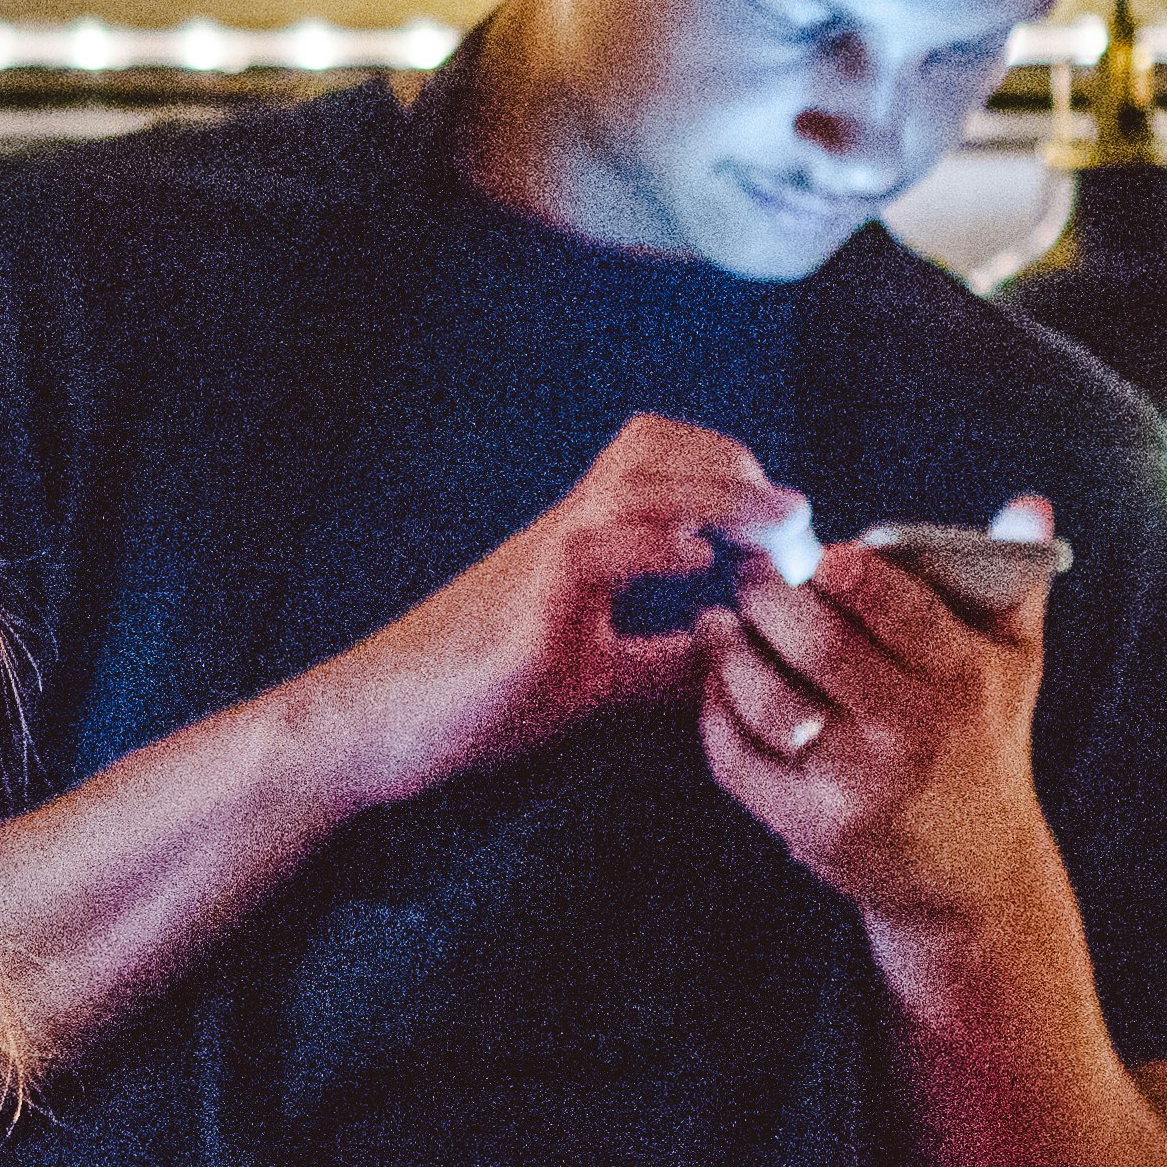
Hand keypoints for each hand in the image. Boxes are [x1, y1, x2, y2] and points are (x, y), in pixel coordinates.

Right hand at [300, 414, 805, 806]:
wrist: (375, 722)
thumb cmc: (471, 700)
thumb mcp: (591, 678)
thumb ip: (659, 659)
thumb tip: (733, 648)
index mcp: (580, 544)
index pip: (659, 460)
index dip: (731, 472)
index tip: (783, 526)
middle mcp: (563, 533)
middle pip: (653, 444)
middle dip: (736, 467)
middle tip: (791, 519)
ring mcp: (541, 561)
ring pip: (635, 482)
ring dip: (717, 495)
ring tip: (771, 528)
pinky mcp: (526, 603)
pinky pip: (597, 546)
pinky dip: (656, 541)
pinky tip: (698, 563)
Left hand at [697, 497, 1057, 930]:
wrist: (974, 868)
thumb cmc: (984, 737)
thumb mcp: (1013, 664)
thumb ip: (1015, 580)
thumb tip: (1030, 502)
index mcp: (967, 679)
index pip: (903, 611)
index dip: (852, 574)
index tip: (822, 552)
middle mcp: (916, 733)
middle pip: (820, 646)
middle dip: (771, 599)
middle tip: (748, 576)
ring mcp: (859, 785)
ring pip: (768, 701)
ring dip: (729, 653)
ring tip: (717, 622)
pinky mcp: (810, 826)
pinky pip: (738, 758)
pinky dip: (715, 711)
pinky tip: (715, 680)